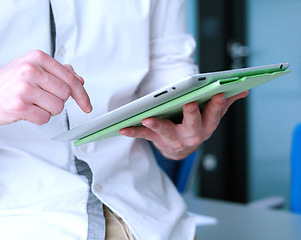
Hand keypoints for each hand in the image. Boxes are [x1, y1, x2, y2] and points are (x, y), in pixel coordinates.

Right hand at [0, 50, 91, 126]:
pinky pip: (44, 118)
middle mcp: (30, 70)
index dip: (82, 94)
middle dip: (56, 101)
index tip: (86, 105)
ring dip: (47, 110)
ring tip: (31, 104)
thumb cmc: (6, 84)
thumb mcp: (31, 70)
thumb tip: (79, 79)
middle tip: (40, 99)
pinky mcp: (19, 105)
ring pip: (57, 108)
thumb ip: (57, 73)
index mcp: (36, 58)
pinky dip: (38, 118)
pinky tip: (25, 111)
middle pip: (65, 94)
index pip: (70, 78)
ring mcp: (24, 87)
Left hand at [119, 91, 247, 159]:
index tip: (219, 94)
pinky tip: (122, 129)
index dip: (217, 105)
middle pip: (193, 125)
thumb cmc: (194, 126)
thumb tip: (242, 90)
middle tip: (188, 104)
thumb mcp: (211, 116)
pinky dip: (133, 132)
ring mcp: (172, 138)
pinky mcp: (156, 139)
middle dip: (192, 115)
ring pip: (166, 132)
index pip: (214, 114)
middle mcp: (191, 134)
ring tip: (148, 119)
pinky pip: (144, 136)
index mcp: (206, 125)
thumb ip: (224, 103)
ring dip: (157, 125)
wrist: (178, 149)